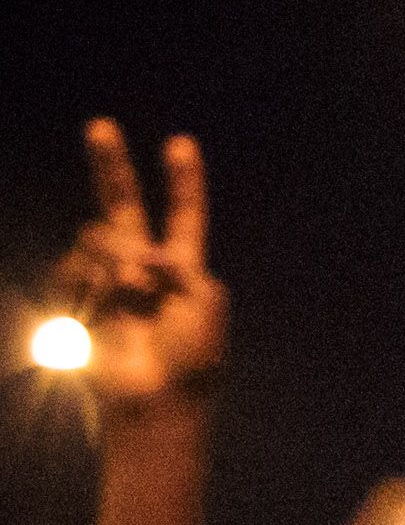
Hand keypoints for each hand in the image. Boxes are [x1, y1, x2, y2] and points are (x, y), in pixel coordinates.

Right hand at [58, 122, 223, 414]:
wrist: (154, 398)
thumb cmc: (192, 358)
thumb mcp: (206, 302)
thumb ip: (180, 264)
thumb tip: (139, 253)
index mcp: (184, 267)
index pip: (185, 215)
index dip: (183, 182)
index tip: (181, 144)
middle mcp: (143, 265)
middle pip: (124, 205)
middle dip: (111, 166)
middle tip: (101, 126)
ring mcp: (106, 278)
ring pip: (99, 235)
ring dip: (116, 257)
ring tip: (131, 293)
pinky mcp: (78, 296)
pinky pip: (77, 266)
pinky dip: (91, 280)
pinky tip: (99, 307)